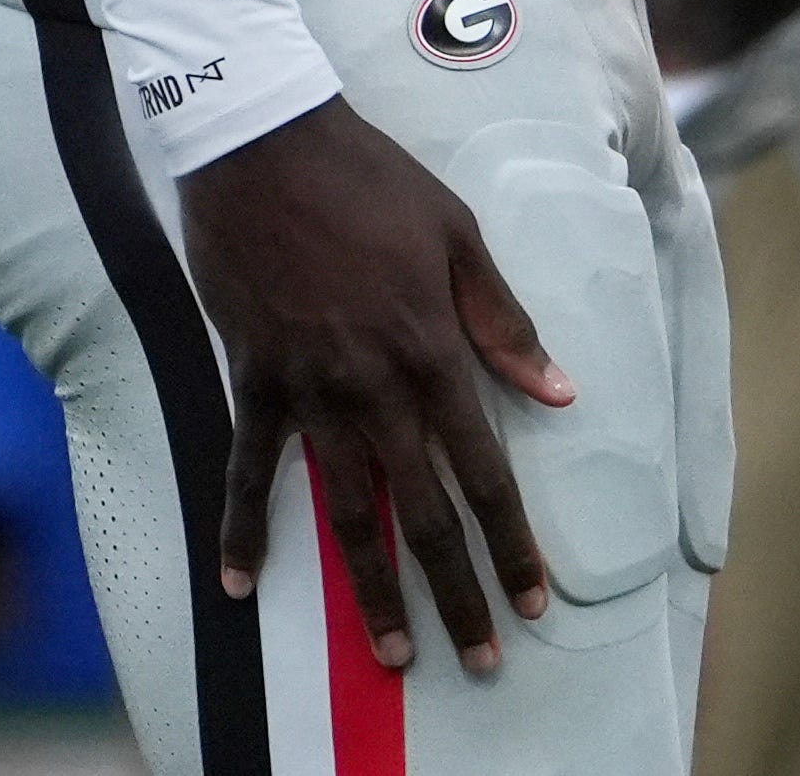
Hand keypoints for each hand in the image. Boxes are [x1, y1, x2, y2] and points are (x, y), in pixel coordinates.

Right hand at [175, 96, 571, 674]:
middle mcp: (374, 385)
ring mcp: (309, 388)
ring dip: (370, 587)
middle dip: (455, 593)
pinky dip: (242, 525)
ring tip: (393, 651)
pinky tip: (241, 580)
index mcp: (432, 350)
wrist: (263, 139)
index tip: (532, 600)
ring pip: (345, 509)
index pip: (484, 470)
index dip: (511, 542)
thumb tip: (557, 391)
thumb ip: (502, 321)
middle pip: (422, 511)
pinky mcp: (256, 377)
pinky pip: (248, 465)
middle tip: (477, 659)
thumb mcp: (457, 233)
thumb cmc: (367, 178)